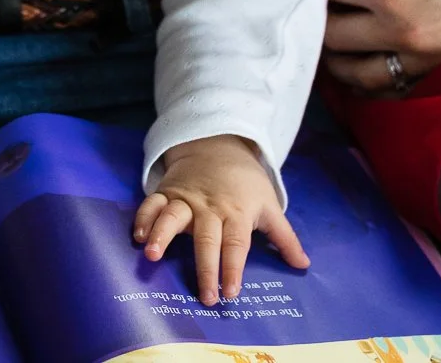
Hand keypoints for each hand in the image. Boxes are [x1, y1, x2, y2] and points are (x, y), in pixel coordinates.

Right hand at [133, 135, 309, 306]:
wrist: (218, 145)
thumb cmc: (246, 183)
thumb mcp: (269, 205)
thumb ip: (284, 237)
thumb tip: (303, 266)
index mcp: (237, 213)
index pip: (236, 244)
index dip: (233, 269)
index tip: (231, 293)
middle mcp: (210, 208)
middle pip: (206, 239)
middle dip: (205, 268)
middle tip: (204, 296)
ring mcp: (186, 199)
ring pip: (172, 216)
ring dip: (161, 234)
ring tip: (151, 254)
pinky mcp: (168, 192)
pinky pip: (152, 203)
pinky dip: (143, 218)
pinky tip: (136, 235)